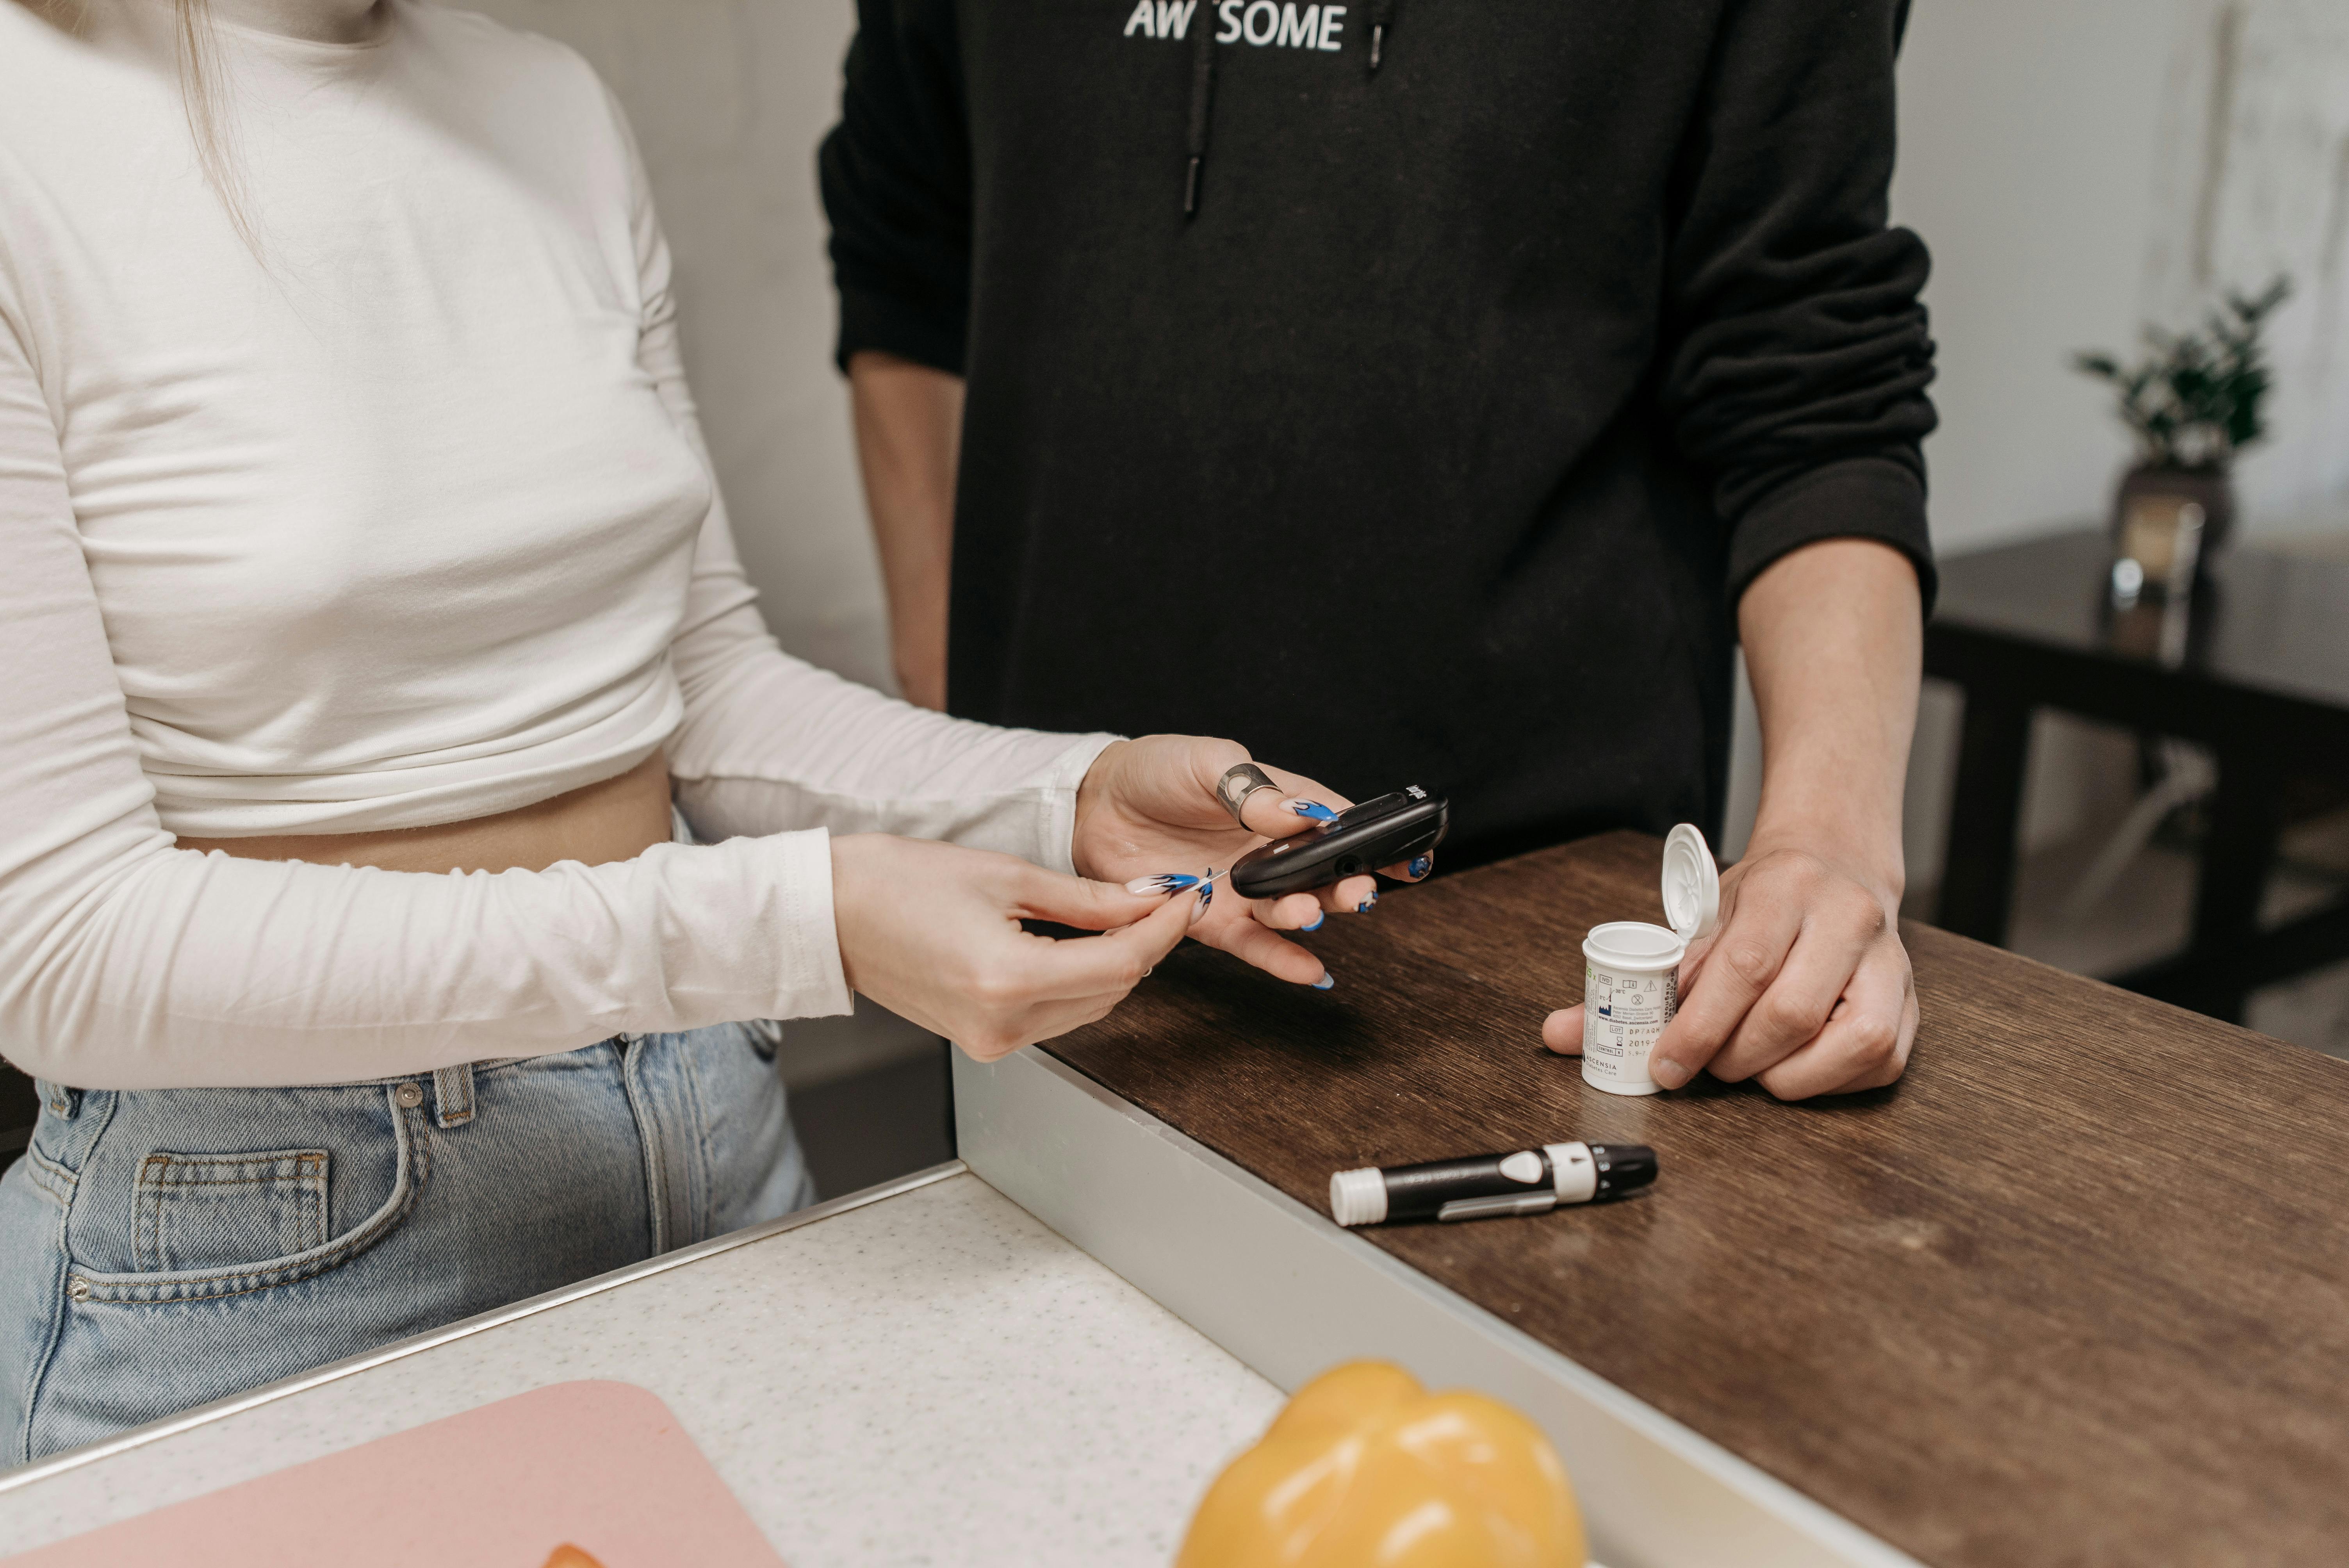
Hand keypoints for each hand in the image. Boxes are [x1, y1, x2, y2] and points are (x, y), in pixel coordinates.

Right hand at [831, 832, 1200, 1060]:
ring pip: (1090, 1007)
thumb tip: (1147, 899)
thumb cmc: (899, 882)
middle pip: (1112, 990)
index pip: (1121, 962)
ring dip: (1116, 964)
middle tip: (1163, 897)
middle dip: (1145, 943)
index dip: (1164, 927)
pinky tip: (1083, 944)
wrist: (832, 914)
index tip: (1188, 895)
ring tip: (1127, 914)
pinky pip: (1056, 1015)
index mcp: (1008, 980)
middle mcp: (1003, 1024)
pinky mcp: (983, 1041)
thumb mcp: (1006, 875)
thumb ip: (1086, 898)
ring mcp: (992, 1041)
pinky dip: (1080, 981)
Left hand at [1072, 736, 1431, 988]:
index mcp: (1279, 804)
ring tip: (1308, 914)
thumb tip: (1298, 814)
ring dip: (1307, 916)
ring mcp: (1242, 887)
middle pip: (1324, 874)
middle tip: (1357, 892)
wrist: (1093, 804)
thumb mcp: (1205, 760)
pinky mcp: (1210, 918)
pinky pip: (1252, 943)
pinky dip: (1281, 959)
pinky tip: (1311, 972)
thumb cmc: (1154, 770)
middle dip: (1347, 885)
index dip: (1377, 840)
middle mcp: (1269, 850)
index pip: (1340, 823)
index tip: (1408, 857)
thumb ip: (1252, 787)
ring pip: (1290, 910)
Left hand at [1541, 841, 1914, 1098]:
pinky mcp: (1912, 1001)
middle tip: (1708, 1065)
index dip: (1697, 1029)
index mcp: (1786, 888)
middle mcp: (1848, 919)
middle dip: (1735, 1057)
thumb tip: (1563, 1034)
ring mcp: (1890, 961)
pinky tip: (1795, 1066)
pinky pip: (1881, 1062)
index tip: (1664, 1066)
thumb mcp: (1700, 920)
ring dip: (1786, 1076)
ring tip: (1751, 1066)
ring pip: (1851, 1043)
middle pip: (1791, 1013)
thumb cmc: (1763, 898)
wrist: (1836, 860)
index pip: (1742, 968)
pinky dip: (1829, 1081)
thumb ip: (1639, 978)